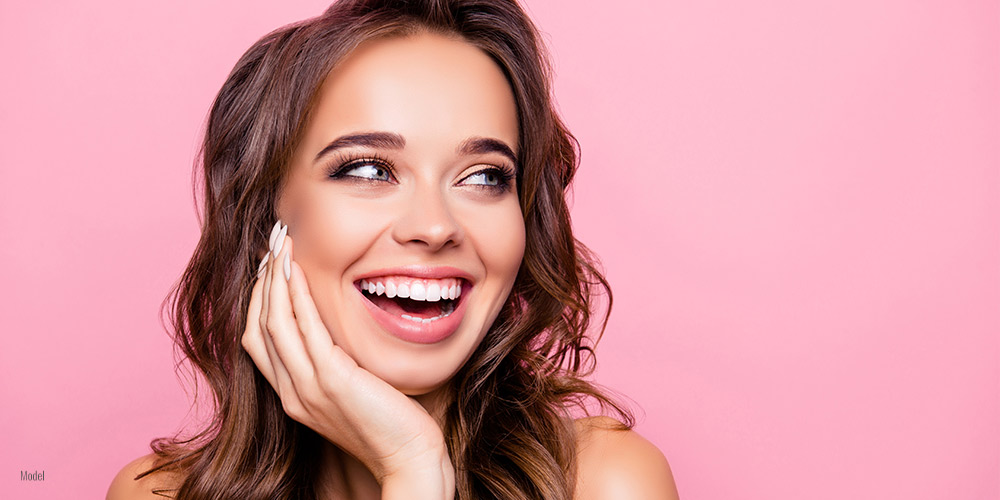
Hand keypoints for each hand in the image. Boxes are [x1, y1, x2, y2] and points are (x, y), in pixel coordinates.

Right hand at [241, 223, 454, 492]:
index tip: (268, 266)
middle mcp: (292, 393)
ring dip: (273, 279)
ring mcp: (308, 388)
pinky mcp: (331, 381)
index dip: (258, 300)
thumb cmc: (390, 423)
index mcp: (293, 396)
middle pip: (256, 328)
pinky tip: (296, 270)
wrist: (409, 457)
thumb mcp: (352, 391)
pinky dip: (296, 297)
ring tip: (280, 244)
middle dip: (261, 281)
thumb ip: (335, 365)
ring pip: (274, 324)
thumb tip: (334, 332)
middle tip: (270, 243)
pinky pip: (305, 330)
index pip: (257, 341)